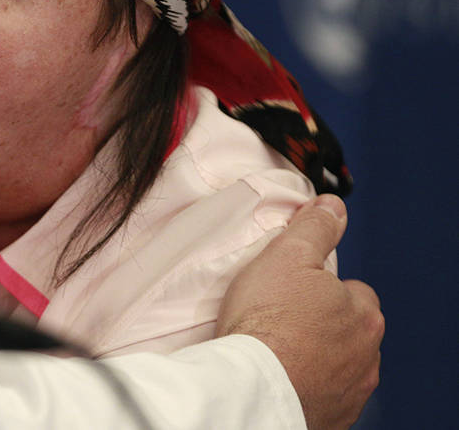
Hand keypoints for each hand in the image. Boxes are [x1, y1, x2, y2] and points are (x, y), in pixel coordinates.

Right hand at [216, 194, 383, 429]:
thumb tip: (332, 207)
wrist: (251, 386)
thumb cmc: (266, 322)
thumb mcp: (287, 255)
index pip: (353, 291)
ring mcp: (350, 391)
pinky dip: (305, 385)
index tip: (294, 289)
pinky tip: (278, 374)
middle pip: (348, 329)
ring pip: (338, 364)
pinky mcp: (331, 418)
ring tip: (276, 347)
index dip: (322, 286)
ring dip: (315, 356)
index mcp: (363, 314)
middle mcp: (366, 355)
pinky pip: (322, 395)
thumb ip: (314, 228)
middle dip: (322, 324)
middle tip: (281, 317)